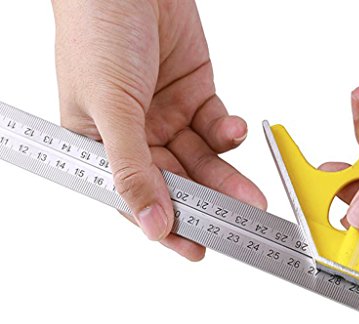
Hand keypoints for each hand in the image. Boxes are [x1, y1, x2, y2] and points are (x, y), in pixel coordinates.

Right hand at [51, 0, 265, 260]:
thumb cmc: (97, 30)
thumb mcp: (110, 107)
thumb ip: (133, 169)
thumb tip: (151, 223)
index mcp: (102, 147)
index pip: (137, 200)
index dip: (166, 227)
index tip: (197, 249)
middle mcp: (136, 138)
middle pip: (177, 185)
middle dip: (209, 205)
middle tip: (238, 225)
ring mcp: (167, 119)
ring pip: (203, 162)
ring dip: (228, 177)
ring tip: (252, 196)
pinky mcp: (195, 97)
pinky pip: (216, 128)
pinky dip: (228, 133)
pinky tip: (232, 130)